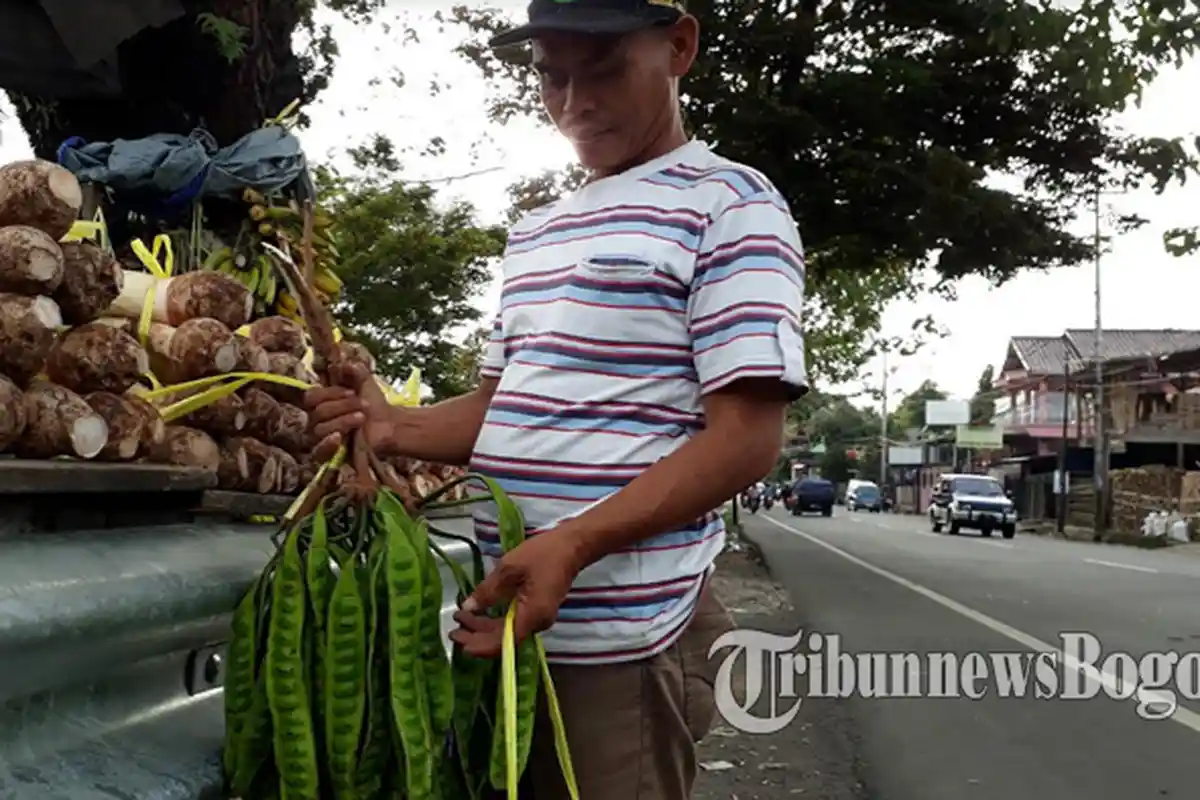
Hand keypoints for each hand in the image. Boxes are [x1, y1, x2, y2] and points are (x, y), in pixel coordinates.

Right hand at [303, 361, 395, 460]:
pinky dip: (327, 444)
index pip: (311, 397)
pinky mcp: (329, 455)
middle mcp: (317, 420)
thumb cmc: (374, 405)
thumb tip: (346, 364)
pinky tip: (339, 438)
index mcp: (321, 403)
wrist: (389, 426)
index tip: (353, 392)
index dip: (331, 393)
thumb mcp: (366, 384)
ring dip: (343, 421)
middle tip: (364, 406)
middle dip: (343, 406)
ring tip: (362, 418)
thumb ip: (356, 372)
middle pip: (317, 413)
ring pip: (320, 429)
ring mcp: (321, 439)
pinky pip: (318, 452)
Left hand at [450, 531, 584, 658]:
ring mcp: (539, 618)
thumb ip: (487, 591)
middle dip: (477, 636)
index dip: (478, 645)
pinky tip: (481, 614)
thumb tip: (468, 608)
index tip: (458, 638)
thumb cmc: (543, 554)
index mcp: (532, 616)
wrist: (572, 545)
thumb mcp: (509, 569)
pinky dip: (496, 621)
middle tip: (454, 628)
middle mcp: (537, 623)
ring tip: (463, 618)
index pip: (502, 643)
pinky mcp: (539, 611)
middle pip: (504, 640)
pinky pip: (514, 623)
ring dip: (485, 628)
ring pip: (508, 632)